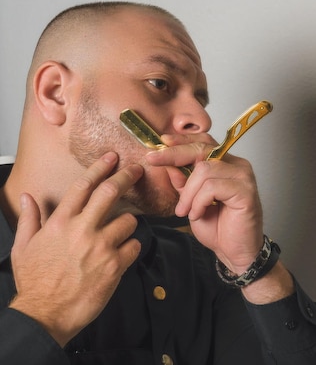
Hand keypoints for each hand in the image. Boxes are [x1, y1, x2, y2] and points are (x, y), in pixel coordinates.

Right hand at [9, 152, 142, 346]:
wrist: (45, 314)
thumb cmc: (35, 281)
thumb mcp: (23, 247)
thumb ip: (30, 218)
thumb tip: (27, 196)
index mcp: (60, 223)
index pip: (83, 186)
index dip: (100, 168)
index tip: (112, 157)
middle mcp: (82, 230)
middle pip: (111, 193)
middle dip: (127, 177)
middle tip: (136, 170)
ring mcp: (101, 247)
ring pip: (129, 221)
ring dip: (128, 225)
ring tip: (119, 234)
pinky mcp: (115, 265)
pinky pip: (135, 246)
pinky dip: (131, 248)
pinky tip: (121, 255)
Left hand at [146, 134, 293, 302]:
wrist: (235, 253)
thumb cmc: (219, 228)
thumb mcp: (192, 202)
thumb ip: (183, 183)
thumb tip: (167, 164)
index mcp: (226, 164)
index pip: (203, 143)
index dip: (181, 141)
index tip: (159, 144)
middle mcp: (238, 166)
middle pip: (203, 149)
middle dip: (174, 155)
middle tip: (153, 160)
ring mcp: (244, 177)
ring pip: (204, 170)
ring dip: (188, 193)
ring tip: (185, 211)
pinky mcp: (246, 191)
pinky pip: (212, 187)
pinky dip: (199, 202)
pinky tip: (198, 214)